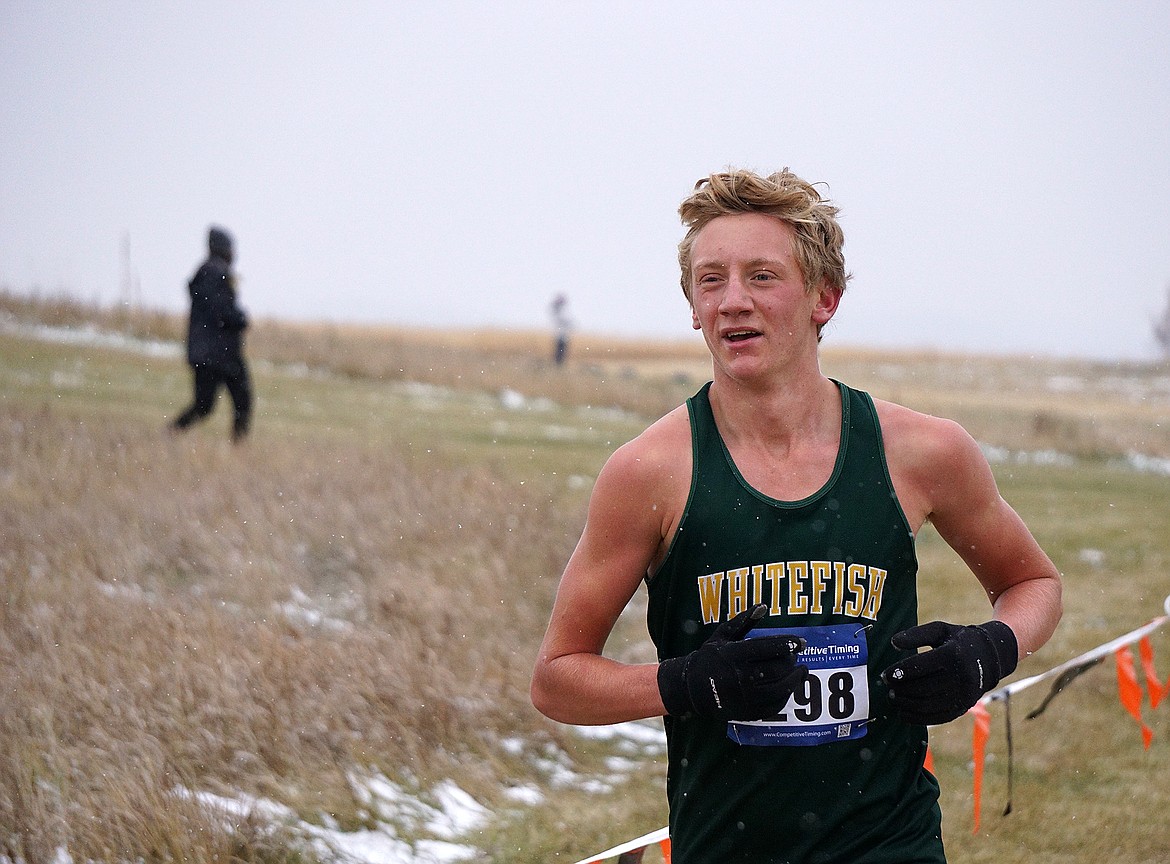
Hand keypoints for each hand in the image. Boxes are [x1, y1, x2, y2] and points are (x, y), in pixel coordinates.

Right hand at [657, 604, 807, 720]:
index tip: (801, 642)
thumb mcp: (722, 635)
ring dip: (795, 680)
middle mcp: (738, 677)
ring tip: (801, 671)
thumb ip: (743, 621)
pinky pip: (773, 706)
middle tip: (796, 656)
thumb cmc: (709, 658)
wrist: (690, 688)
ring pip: (778, 689)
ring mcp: (743, 697)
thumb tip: (763, 606)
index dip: (787, 644)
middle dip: (791, 662)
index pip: (766, 648)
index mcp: (732, 655)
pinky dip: (785, 696)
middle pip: (776, 669)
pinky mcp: (746, 712)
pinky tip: (789, 687)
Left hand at [881, 620, 1017, 724]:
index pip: (920, 666)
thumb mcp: (939, 630)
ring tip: (892, 697)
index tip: (885, 675)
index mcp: (953, 655)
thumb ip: (916, 634)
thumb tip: (893, 642)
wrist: (989, 658)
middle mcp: (961, 677)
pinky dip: (917, 718)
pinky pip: (936, 717)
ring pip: (928, 705)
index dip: (900, 672)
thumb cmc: (957, 641)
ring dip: (906, 704)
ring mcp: (963, 695)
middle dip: (900, 689)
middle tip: (887, 686)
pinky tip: (903, 712)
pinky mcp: (962, 708)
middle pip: (922, 688)